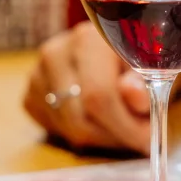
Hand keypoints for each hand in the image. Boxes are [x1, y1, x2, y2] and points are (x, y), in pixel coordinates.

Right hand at [23, 22, 150, 152]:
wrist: (110, 49)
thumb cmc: (137, 58)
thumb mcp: (151, 67)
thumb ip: (144, 83)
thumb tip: (134, 95)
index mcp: (87, 39)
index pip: (98, 95)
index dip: (124, 126)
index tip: (146, 140)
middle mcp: (55, 53)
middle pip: (80, 117)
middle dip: (115, 136)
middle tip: (138, 138)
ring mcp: (37, 75)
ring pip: (69, 129)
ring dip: (102, 138)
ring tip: (123, 127)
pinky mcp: (30, 95)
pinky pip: (56, 130)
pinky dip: (82, 135)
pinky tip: (100, 121)